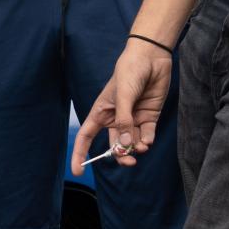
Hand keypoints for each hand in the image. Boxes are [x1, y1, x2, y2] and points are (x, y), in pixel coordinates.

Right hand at [75, 40, 173, 170]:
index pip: (86, 136)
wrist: (151, 58)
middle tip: (129, 161)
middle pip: (113, 145)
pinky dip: (147, 141)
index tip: (77, 171)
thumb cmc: (130, 71)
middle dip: (120, 156)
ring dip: (136, 149)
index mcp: (101, 112)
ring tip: (142, 147)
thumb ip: (124, 121)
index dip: (80, 154)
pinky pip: (146, 135)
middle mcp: (116, 118)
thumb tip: (125, 146)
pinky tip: (148, 140)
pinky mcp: (148, 116)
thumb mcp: (123, 96)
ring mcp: (133, 118)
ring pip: (132, 143)